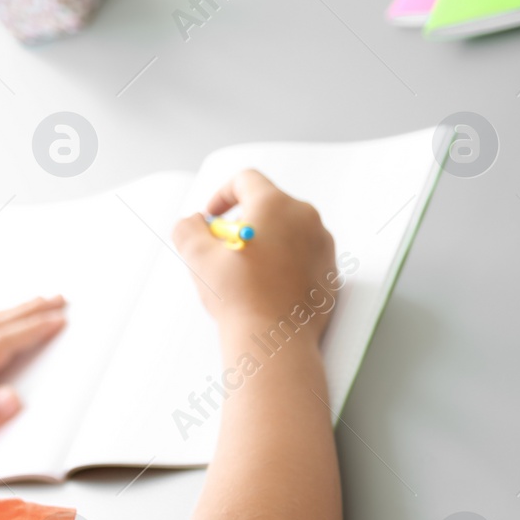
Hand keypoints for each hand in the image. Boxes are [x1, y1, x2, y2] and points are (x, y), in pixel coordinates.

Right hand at [172, 170, 336, 340]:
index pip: (246, 180)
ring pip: (287, 230)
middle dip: (243, 221)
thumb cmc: (239, 297)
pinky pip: (303, 254)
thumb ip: (189, 228)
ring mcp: (322, 243)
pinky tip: (265, 287)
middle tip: (223, 250)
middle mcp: (305, 217)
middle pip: (268, 205)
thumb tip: (194, 222)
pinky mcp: (330, 269)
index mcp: (274, 204)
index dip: (222, 194)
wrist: (273, 339)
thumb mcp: (197, 256)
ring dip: (264, 242)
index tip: (212, 217)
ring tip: (244, 272)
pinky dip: (283, 262)